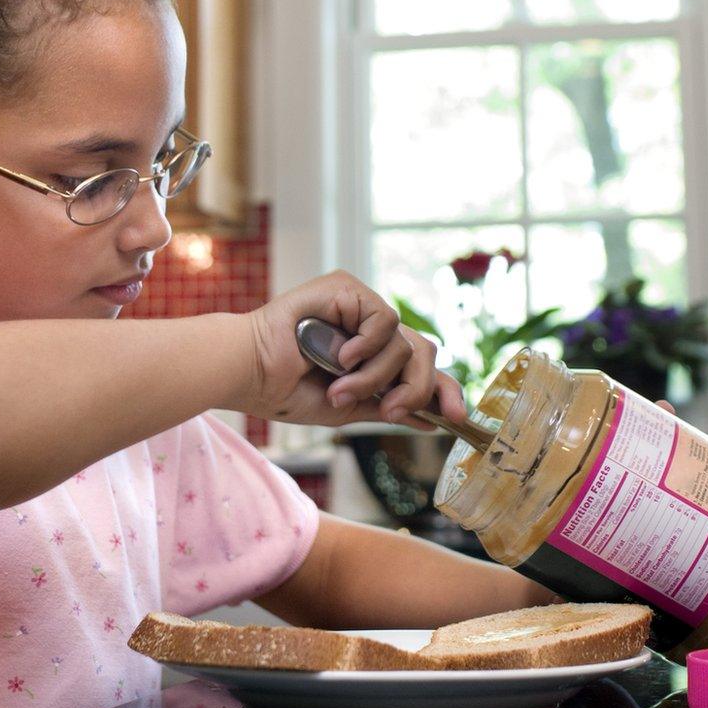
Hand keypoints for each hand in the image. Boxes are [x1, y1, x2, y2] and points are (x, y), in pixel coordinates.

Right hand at [239, 271, 468, 430]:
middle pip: (424, 354)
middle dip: (417, 388)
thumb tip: (429, 419)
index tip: (456, 418)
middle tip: (391, 411)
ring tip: (339, 387)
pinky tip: (341, 356)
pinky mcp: (348, 289)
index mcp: (373, 357)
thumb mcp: (348, 408)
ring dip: (375, 376)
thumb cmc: (287, 390)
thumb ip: (387, 408)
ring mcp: (361, 307)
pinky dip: (368, 346)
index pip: (422, 369)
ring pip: (406, 343)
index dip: (444, 391)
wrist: (252, 373)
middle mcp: (371, 330)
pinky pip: (386, 320)